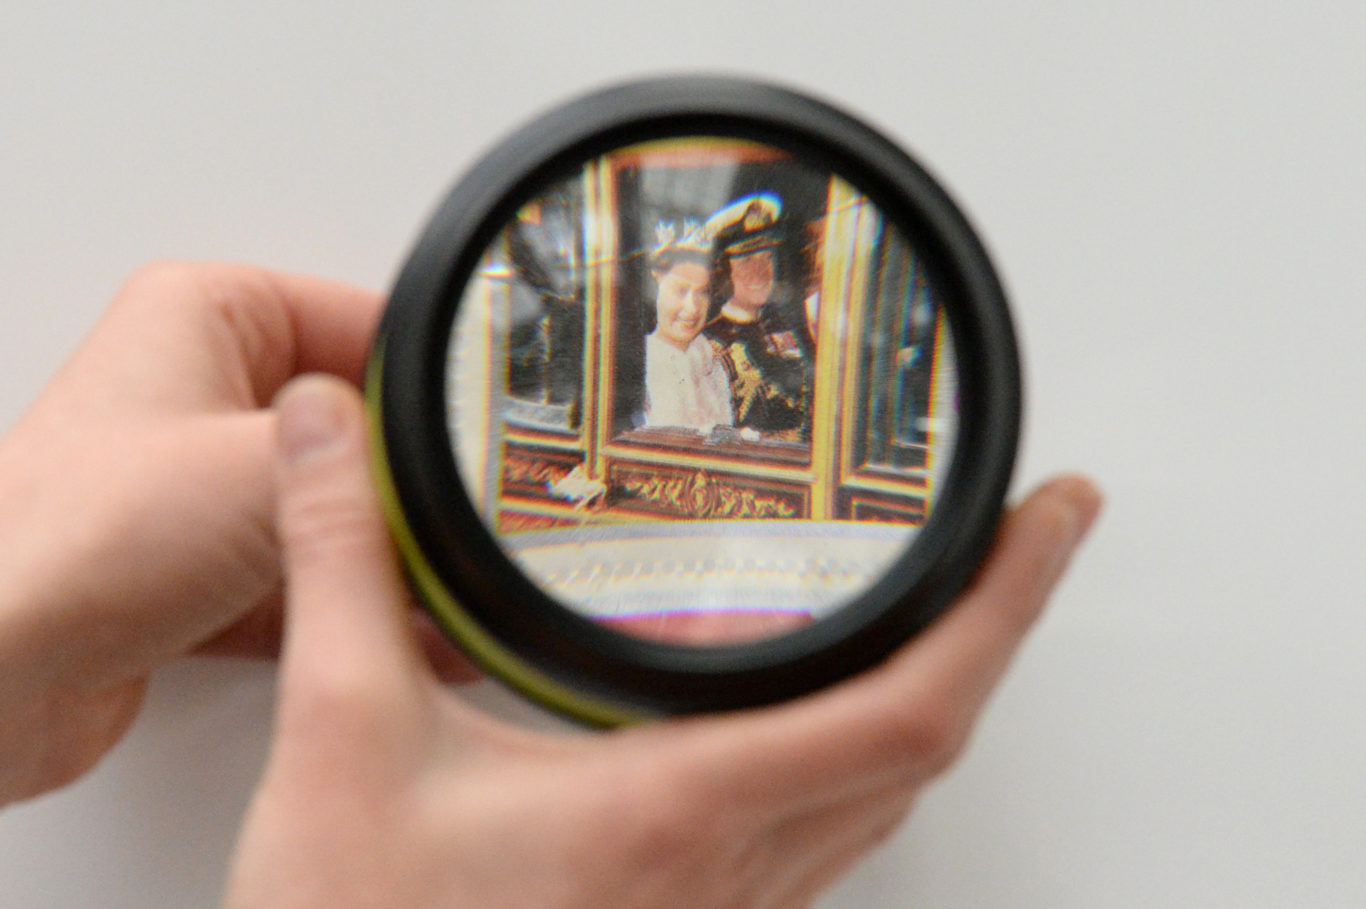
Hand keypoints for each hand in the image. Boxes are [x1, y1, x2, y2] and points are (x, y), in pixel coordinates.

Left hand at [0, 263, 471, 805]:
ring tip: (442, 576)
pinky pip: (301, 569)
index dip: (434, 386)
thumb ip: (376, 460)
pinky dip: (346, 597)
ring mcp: (196, 479)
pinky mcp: (196, 562)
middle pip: (353, 424)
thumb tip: (450, 467)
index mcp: (207, 315)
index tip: (484, 435)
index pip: (366, 323)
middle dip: (409, 478)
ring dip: (381, 547)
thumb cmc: (60, 547)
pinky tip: (400, 628)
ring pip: (328, 502)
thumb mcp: (262, 475)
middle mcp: (199, 387)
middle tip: (466, 513)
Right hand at [224, 375, 1100, 908]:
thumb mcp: (339, 733)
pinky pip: (828, 837)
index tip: (1057, 512)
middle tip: (1027, 532)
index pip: (909, 708)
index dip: (1006, 604)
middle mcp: (729, 869)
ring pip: (886, 801)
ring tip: (957, 610)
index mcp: (680, 806)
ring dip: (943, 697)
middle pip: (929, 748)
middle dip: (1001, 629)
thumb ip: (343, 559)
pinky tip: (830, 725)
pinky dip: (869, 758)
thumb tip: (331, 428)